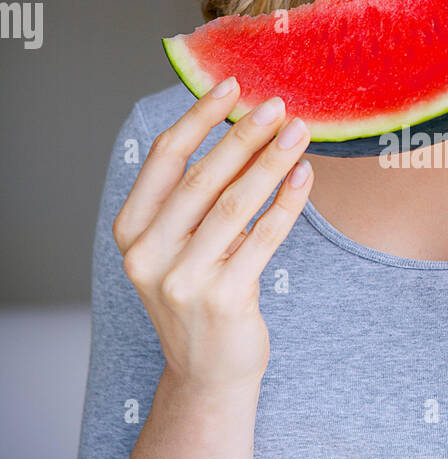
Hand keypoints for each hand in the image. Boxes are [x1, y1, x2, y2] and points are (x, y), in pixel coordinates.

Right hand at [112, 81, 312, 389]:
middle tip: (278, 105)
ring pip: (235, 204)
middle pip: (202, 178)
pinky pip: (262, 239)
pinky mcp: (223, 300)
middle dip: (243, 135)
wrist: (209, 373)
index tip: (230, 85)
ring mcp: (183, 280)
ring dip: (271, 162)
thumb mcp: (184, 244)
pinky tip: (304, 177)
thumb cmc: (202, 294)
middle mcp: (148, 255)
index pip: (164, 159)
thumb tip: (244, 126)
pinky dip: (286, 204)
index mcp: (131, 232)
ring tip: (299, 133)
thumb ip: (200, 197)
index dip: (198, 118)